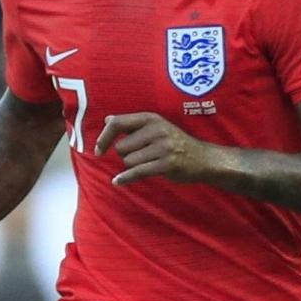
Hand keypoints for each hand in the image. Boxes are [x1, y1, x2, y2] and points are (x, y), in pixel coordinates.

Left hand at [94, 113, 210, 186]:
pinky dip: (125, 178)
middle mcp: (156, 130)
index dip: (104, 137)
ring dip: (133, 167)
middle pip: (121, 147)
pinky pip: (137, 172)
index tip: (98, 149)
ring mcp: (162, 147)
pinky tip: (117, 182)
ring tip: (149, 164)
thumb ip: (131, 124)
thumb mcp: (156, 127)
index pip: (118, 123)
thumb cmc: (175, 143)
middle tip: (141, 157)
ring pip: (128, 161)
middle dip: (126, 156)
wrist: (203, 158)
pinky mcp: (166, 164)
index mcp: (151, 119)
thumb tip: (107, 119)